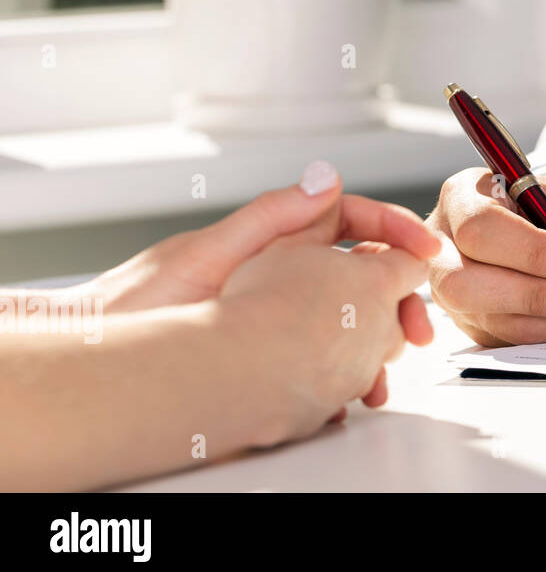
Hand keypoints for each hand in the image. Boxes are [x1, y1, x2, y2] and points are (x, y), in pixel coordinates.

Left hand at [89, 161, 438, 412]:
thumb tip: (325, 177)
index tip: (425, 250)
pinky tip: (348, 393)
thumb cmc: (133, 307)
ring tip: (382, 373)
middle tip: (417, 326)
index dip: (393, 228)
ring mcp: (276, 308)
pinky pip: (322, 355)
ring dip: (375, 341)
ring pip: (347, 317)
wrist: (94, 363)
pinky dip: (344, 372)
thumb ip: (267, 218)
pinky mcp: (269, 350)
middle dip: (397, 295)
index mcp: (272, 235)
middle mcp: (279, 267)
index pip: (350, 217)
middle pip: (360, 270)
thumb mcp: (205, 255)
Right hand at [427, 169, 545, 345]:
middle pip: (463, 281)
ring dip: (545, 321)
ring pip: (483, 317)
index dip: (533, 252)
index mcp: (466, 196)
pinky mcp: (474, 322)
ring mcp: (453, 289)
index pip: (481, 227)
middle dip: (533, 296)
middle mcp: (446, 245)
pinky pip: (502, 338)